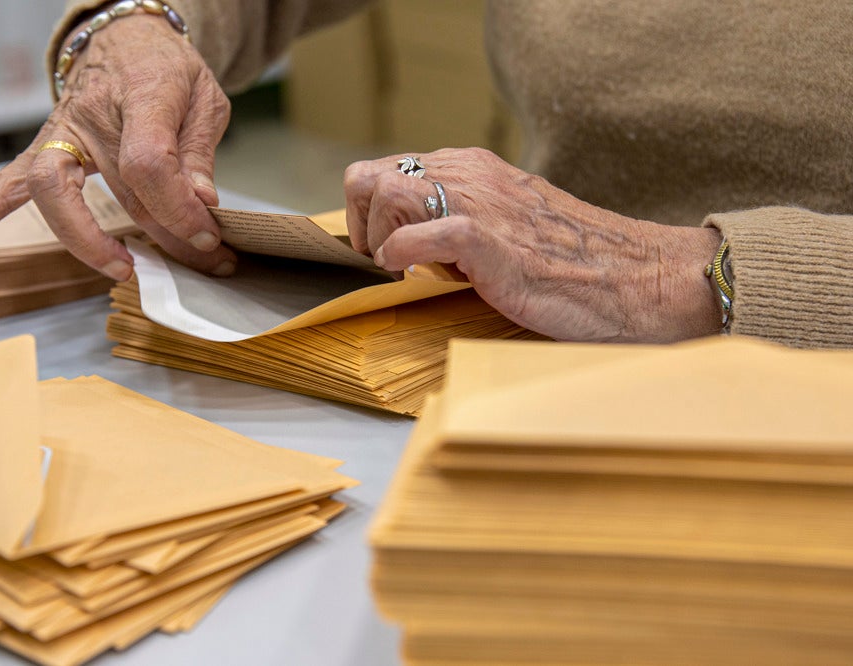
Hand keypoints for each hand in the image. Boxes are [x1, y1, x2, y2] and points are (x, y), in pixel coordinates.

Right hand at [0, 16, 236, 279]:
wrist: (127, 41)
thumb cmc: (165, 71)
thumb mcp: (203, 99)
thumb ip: (199, 152)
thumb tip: (202, 205)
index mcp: (140, 93)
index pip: (149, 162)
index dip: (179, 207)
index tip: (207, 236)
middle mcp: (91, 116)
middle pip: (120, 188)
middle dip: (163, 235)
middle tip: (197, 262)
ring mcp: (59, 133)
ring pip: (55, 192)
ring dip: (85, 241)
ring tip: (119, 274)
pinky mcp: (40, 151)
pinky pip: (0, 186)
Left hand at [344, 148, 722, 341]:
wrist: (637, 279)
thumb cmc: (576, 265)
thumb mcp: (511, 226)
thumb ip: (466, 220)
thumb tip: (413, 243)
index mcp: (476, 169)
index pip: (389, 168)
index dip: (370, 212)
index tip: (380, 248)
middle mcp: (472, 175)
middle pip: (371, 175)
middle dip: (360, 222)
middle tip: (380, 259)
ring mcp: (480, 203)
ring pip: (385, 194)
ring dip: (377, 239)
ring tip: (399, 270)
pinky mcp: (488, 239)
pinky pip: (413, 237)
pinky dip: (398, 258)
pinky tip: (411, 277)